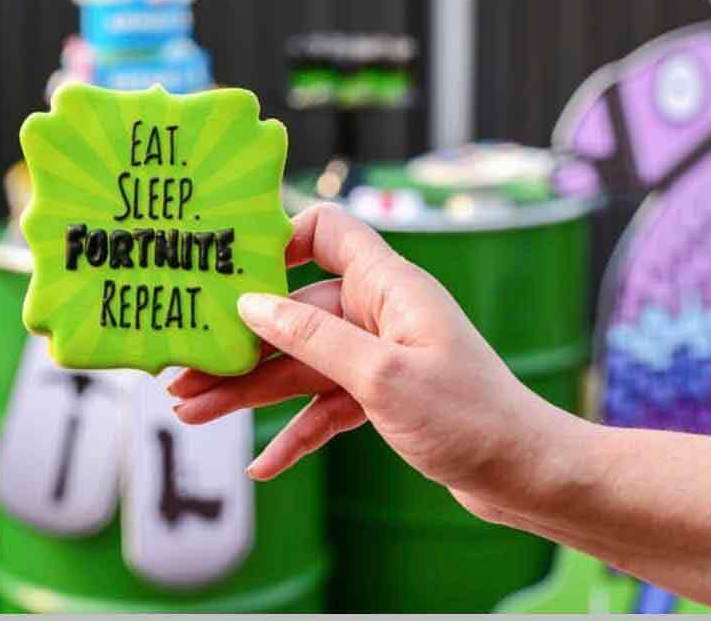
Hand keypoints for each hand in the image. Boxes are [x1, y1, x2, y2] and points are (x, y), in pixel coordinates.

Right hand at [169, 203, 576, 515]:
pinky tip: (262, 463)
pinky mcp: (381, 396)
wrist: (528, 476)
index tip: (227, 270)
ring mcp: (379, 355)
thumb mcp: (381, 377)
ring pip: (299, 365)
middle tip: (182, 373)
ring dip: (249, 392)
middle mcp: (379, 314)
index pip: (325, 233)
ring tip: (193, 413)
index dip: (277, 242)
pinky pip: (322, 405)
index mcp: (387, 287)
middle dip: (239, 347)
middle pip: (293, 316)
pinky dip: (294, 432)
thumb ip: (312, 338)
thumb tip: (252, 305)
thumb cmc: (472, 418)